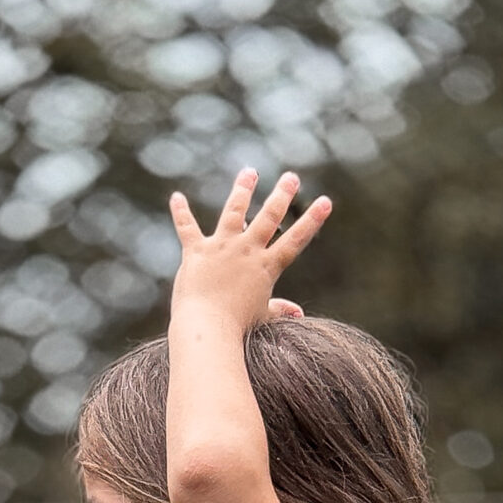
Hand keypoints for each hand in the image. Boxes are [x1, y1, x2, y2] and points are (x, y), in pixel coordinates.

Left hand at [169, 167, 329, 330]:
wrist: (208, 329)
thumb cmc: (237, 330)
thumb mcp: (263, 318)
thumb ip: (280, 310)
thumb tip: (298, 314)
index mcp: (266, 268)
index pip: (295, 240)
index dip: (312, 221)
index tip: (326, 201)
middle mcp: (246, 251)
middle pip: (269, 217)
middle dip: (282, 195)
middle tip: (291, 177)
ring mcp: (221, 248)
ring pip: (234, 210)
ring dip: (243, 189)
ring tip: (249, 172)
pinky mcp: (196, 251)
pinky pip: (187, 228)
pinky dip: (181, 212)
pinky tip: (176, 197)